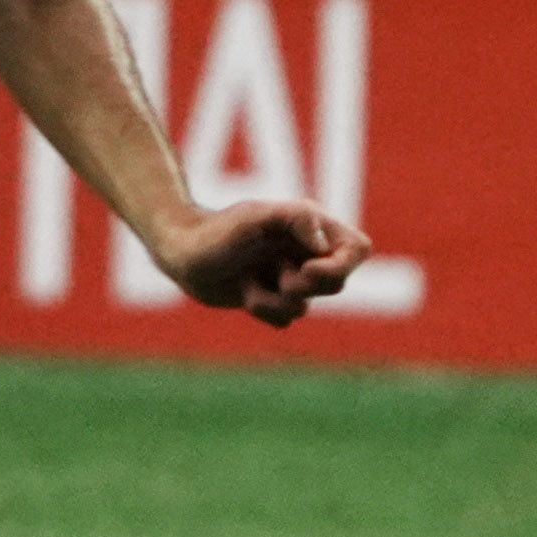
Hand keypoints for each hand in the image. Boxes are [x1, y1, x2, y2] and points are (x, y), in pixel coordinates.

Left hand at [149, 199, 371, 327]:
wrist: (178, 251)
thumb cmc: (215, 230)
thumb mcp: (255, 217)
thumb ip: (296, 219)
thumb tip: (323, 247)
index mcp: (310, 228)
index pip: (358, 248)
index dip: (342, 265)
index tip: (309, 267)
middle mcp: (303, 253)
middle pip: (336, 283)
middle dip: (306, 285)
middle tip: (280, 277)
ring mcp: (286, 277)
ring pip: (305, 306)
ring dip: (276, 300)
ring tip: (249, 282)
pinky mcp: (268, 298)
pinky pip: (283, 319)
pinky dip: (263, 310)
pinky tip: (243, 292)